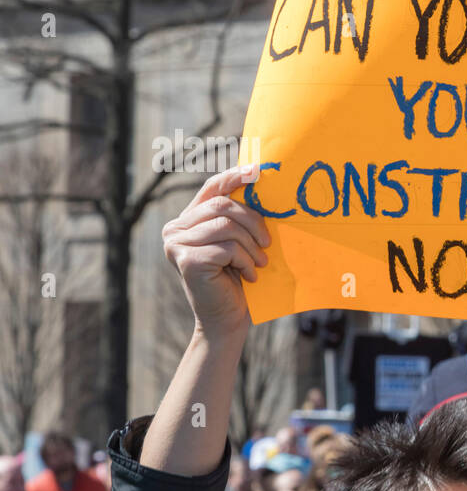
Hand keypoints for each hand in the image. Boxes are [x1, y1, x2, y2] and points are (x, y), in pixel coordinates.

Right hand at [161, 166, 270, 338]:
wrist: (228, 319)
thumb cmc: (238, 280)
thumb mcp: (239, 242)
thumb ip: (240, 217)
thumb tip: (262, 183)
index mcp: (188, 219)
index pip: (212, 187)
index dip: (235, 176)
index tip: (259, 170)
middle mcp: (175, 228)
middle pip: (222, 206)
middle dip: (253, 221)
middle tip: (268, 242)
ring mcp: (176, 243)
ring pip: (227, 227)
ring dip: (251, 246)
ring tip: (258, 263)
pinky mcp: (186, 260)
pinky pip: (227, 248)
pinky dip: (245, 262)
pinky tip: (248, 276)